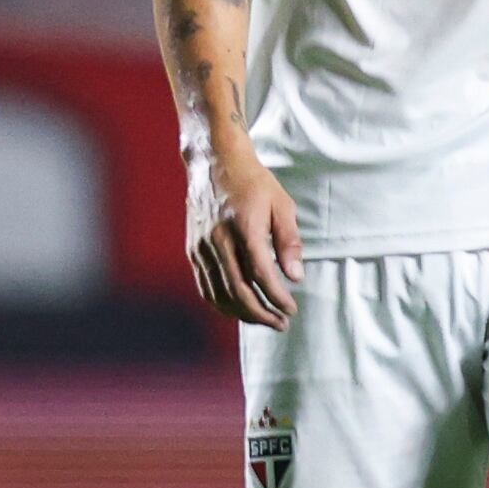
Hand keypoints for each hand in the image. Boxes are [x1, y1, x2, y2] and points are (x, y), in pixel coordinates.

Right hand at [186, 149, 302, 329]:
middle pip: (237, 290)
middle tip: (281, 324)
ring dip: (242, 314)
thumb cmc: (254, 182)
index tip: (291, 309)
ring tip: (265, 320)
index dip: (277, 296)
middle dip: (261, 313)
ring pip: (219, 294)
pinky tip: (239, 309)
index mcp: (244, 227)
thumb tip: (296, 276)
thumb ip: (289, 241)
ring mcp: (201, 248)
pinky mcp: (192, 251)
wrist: (214, 163)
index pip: (260, 273)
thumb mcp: (281, 204)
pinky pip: (205, 286)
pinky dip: (222, 304)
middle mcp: (218, 241)